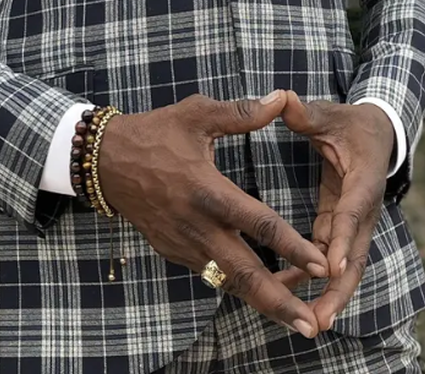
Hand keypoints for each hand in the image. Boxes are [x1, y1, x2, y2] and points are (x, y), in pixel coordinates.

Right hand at [96, 91, 330, 336]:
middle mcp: (197, 226)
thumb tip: (282, 99)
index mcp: (208, 191)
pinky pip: (212, 274)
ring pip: (229, 282)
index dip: (292, 247)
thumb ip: (243, 113)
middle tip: (311, 325)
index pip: (258, 224)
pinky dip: (240, 286)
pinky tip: (266, 293)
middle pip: (244, 274)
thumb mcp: (197, 114)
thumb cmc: (154, 133)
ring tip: (298, 318)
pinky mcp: (174, 251)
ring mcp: (183, 244)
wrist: (103, 162)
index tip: (321, 266)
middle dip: (279, 302)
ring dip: (263, 301)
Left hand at [275, 97, 394, 333]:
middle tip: (321, 318)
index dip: (344, 240)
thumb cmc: (354, 124)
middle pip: (356, 257)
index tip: (332, 267)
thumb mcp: (333, 115)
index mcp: (363, 181)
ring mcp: (354, 223)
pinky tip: (286, 295)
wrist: (380, 134)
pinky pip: (329, 259)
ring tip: (306, 322)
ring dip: (328, 295)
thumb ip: (308, 113)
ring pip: (345, 267)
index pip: (353, 214)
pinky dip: (311, 278)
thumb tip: (284, 99)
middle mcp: (364, 210)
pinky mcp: (342, 227)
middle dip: (339, 290)